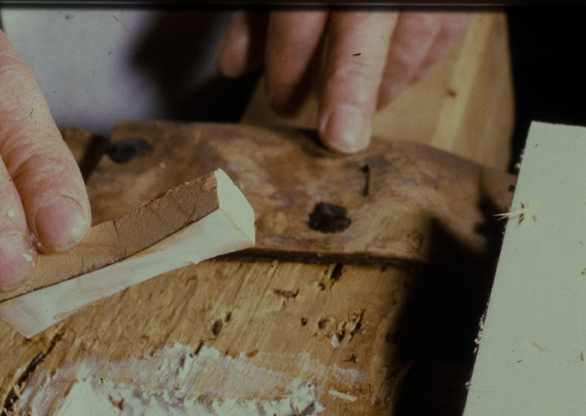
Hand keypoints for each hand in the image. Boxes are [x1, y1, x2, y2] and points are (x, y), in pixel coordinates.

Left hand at [216, 10, 468, 153]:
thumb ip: (258, 15)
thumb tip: (234, 64)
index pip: (303, 13)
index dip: (290, 62)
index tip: (282, 102)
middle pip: (365, 27)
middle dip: (351, 87)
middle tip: (340, 139)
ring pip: (412, 32)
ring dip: (381, 84)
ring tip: (351, 117)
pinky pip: (445, 28)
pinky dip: (417, 63)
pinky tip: (390, 86)